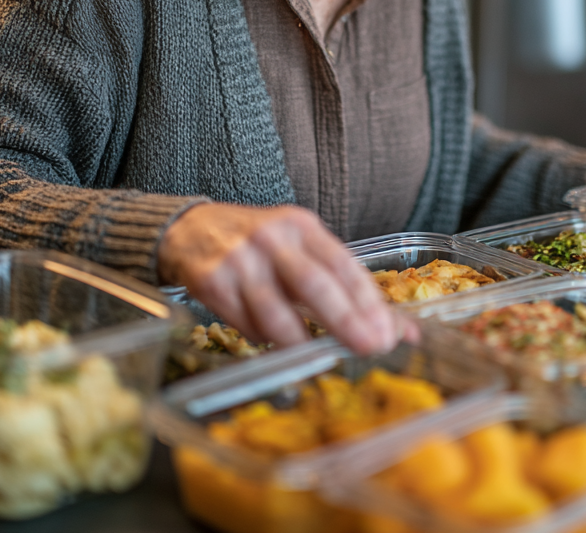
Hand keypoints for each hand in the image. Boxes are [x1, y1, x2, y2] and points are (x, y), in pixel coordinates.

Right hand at [157, 203, 408, 354]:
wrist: (190, 229)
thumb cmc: (257, 244)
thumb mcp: (297, 247)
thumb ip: (338, 284)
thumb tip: (395, 328)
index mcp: (302, 226)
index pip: (343, 264)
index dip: (369, 300)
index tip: (391, 331)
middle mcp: (273, 238)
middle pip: (314, 283)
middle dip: (345, 320)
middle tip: (371, 348)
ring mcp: (240, 259)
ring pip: (276, 311)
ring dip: (301, 341)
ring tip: (320, 361)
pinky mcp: (212, 281)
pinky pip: (245, 323)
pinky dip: (266, 340)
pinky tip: (278, 348)